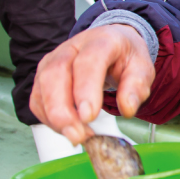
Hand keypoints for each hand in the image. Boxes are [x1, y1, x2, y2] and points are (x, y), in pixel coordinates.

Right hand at [29, 24, 153, 144]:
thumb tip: (126, 109)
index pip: (88, 62)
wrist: (111, 42)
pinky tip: (67, 129)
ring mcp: (53, 60)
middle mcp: (71, 48)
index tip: (89, 117)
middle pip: (55, 75)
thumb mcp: (142, 68)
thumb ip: (136, 87)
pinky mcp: (43, 76)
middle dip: (62, 111)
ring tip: (76, 137)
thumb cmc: (124, 57)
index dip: (85, 89)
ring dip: (55, 118)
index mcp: (100, 41)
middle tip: (78, 136)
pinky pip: (37, 100)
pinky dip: (48, 119)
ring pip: (42, 88)